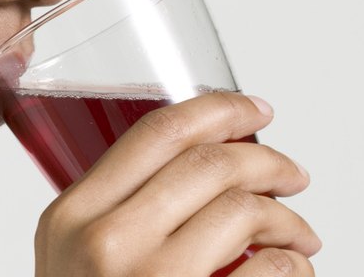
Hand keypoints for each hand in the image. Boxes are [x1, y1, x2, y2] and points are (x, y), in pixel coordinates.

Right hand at [34, 93, 320, 275]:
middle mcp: (102, 241)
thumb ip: (109, 206)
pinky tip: (292, 269)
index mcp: (70, 214)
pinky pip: (269, 273)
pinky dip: (295, 265)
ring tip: (298, 231)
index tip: (254, 110)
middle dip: (267, 160)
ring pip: (242, 211)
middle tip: (291, 173)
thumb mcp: (71, 253)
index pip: (154, 133)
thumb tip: (192, 163)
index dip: (217, 109)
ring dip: (288, 216)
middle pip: (208, 164)